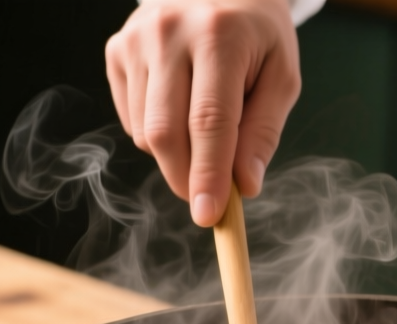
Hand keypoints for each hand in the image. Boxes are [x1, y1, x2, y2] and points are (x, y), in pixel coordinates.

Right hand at [106, 0, 300, 225]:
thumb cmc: (257, 36)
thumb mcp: (281, 76)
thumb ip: (263, 132)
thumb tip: (243, 186)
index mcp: (218, 36)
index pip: (208, 120)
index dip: (208, 174)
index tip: (209, 216)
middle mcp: (168, 33)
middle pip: (166, 133)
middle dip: (187, 178)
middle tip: (209, 197)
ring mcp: (135, 40)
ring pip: (146, 133)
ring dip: (177, 155)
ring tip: (205, 127)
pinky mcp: (116, 51)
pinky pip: (132, 120)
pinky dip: (158, 134)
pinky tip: (180, 106)